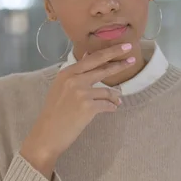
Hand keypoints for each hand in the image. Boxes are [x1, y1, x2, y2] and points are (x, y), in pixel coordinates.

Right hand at [20, 43, 135, 178]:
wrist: (47, 134)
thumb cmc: (54, 111)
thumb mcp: (61, 86)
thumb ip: (76, 71)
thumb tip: (88, 53)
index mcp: (67, 72)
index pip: (93, 58)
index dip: (111, 51)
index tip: (125, 46)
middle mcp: (74, 79)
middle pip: (103, 68)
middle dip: (120, 63)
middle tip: (133, 59)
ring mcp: (81, 93)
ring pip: (108, 91)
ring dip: (115, 97)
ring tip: (117, 101)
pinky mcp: (88, 107)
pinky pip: (107, 104)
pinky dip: (111, 107)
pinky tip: (111, 109)